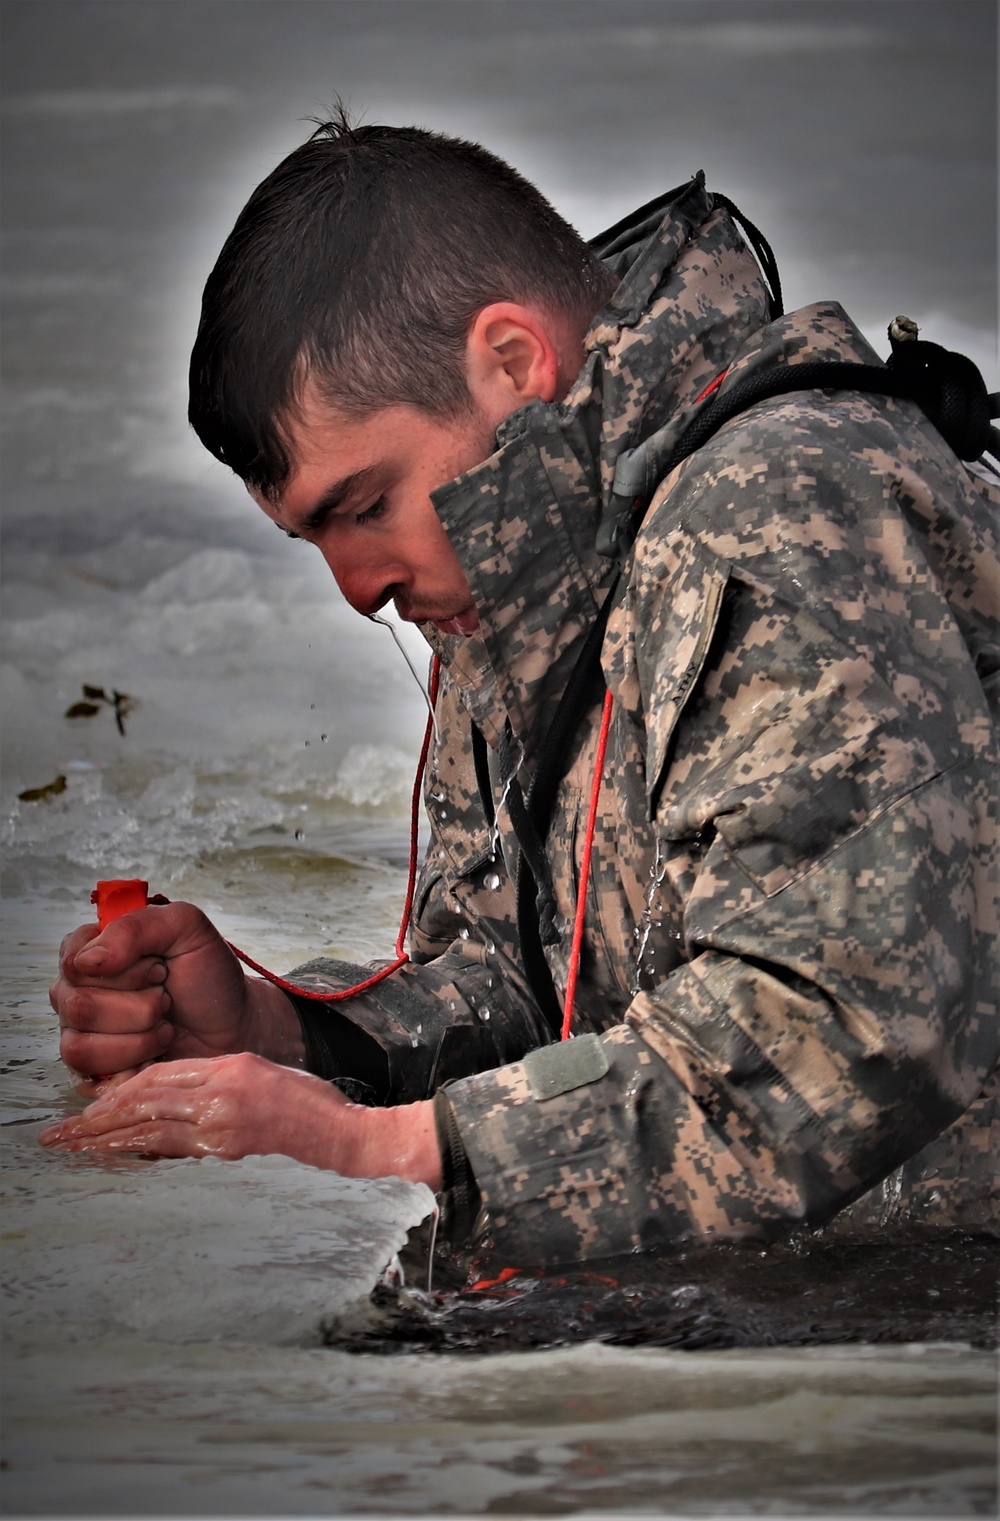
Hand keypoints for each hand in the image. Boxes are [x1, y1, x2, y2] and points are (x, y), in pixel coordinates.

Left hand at [39, 1053, 442, 1186]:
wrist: (343, 1135)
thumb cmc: (309, 1102)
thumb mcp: (258, 1072)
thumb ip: (213, 1079)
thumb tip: (162, 1093)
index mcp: (227, 1069)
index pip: (157, 1076)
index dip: (118, 1091)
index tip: (88, 1104)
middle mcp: (221, 1095)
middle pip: (144, 1103)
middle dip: (97, 1120)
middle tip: (59, 1134)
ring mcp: (224, 1127)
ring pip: (152, 1131)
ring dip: (107, 1142)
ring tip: (74, 1149)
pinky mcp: (230, 1152)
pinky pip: (174, 1152)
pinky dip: (141, 1154)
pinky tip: (121, 1160)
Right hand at [49, 902, 302, 1084]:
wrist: (235, 1025)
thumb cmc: (208, 976)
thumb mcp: (186, 928)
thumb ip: (136, 927)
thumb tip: (89, 959)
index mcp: (92, 951)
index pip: (75, 962)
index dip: (124, 969)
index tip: (160, 967)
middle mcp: (76, 991)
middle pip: (78, 1006)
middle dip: (141, 1005)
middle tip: (168, 998)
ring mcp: (80, 1034)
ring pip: (80, 1046)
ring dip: (139, 1038)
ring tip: (165, 1027)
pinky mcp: (90, 1074)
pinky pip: (88, 1079)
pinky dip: (133, 1066)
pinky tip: (156, 1053)